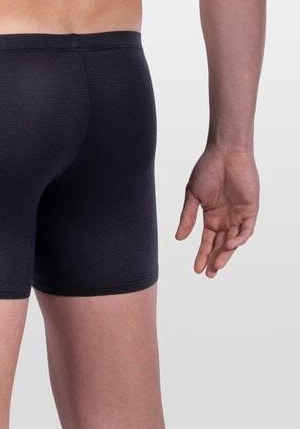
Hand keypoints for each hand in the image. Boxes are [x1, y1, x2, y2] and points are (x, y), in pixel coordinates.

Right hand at [175, 147, 258, 276]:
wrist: (225, 153)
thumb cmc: (207, 170)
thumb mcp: (193, 195)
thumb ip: (187, 217)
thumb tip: (179, 239)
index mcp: (211, 216)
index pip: (207, 241)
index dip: (202, 255)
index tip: (196, 269)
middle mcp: (225, 218)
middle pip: (221, 245)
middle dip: (215, 260)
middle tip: (208, 275)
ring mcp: (238, 215)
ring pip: (233, 241)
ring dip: (226, 254)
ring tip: (217, 266)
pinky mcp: (250, 210)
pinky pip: (246, 230)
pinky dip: (239, 239)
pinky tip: (229, 245)